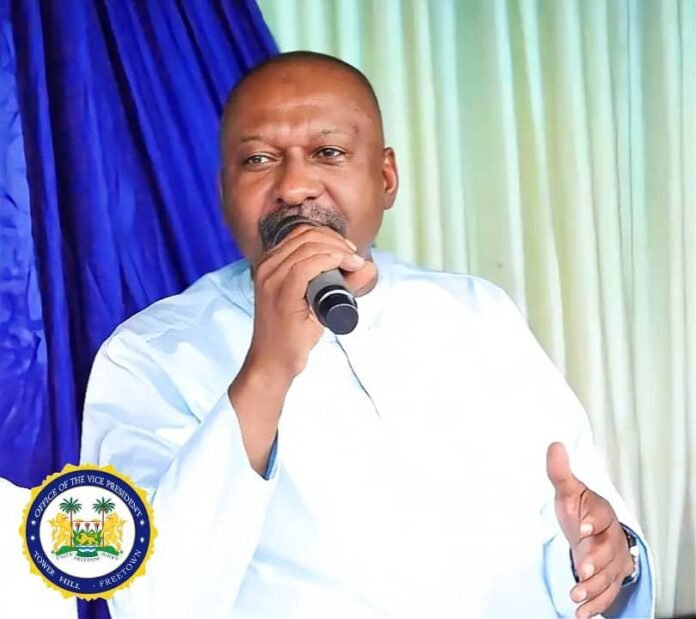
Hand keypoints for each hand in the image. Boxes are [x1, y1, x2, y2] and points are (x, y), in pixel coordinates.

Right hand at [246, 224, 375, 380]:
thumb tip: (368, 266)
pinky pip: (306, 266)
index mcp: (270, 264)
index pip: (301, 234)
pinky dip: (330, 260)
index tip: (349, 251)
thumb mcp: (315, 301)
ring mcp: (271, 279)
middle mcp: (266, 267)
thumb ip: (338, 283)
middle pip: (306, 236)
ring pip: (308, 247)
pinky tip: (344, 265)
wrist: (273, 362)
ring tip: (354, 263)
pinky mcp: (281, 293)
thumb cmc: (292, 334)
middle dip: (337, 241)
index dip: (329, 236)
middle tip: (355, 258)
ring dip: (338, 250)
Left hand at [546, 442, 634, 617]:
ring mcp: (613, 562)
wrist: (594, 532)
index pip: (602, 519)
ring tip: (575, 597)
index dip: (593, 524)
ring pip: (608, 577)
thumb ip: (560, 473)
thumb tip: (554, 444)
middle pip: (608, 551)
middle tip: (583, 570)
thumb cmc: (581, 510)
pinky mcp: (610, 580)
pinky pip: (606, 595)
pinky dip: (594, 605)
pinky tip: (581, 615)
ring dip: (593, 589)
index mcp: (602, 514)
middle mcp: (612, 539)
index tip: (581, 530)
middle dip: (596, 562)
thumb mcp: (569, 492)